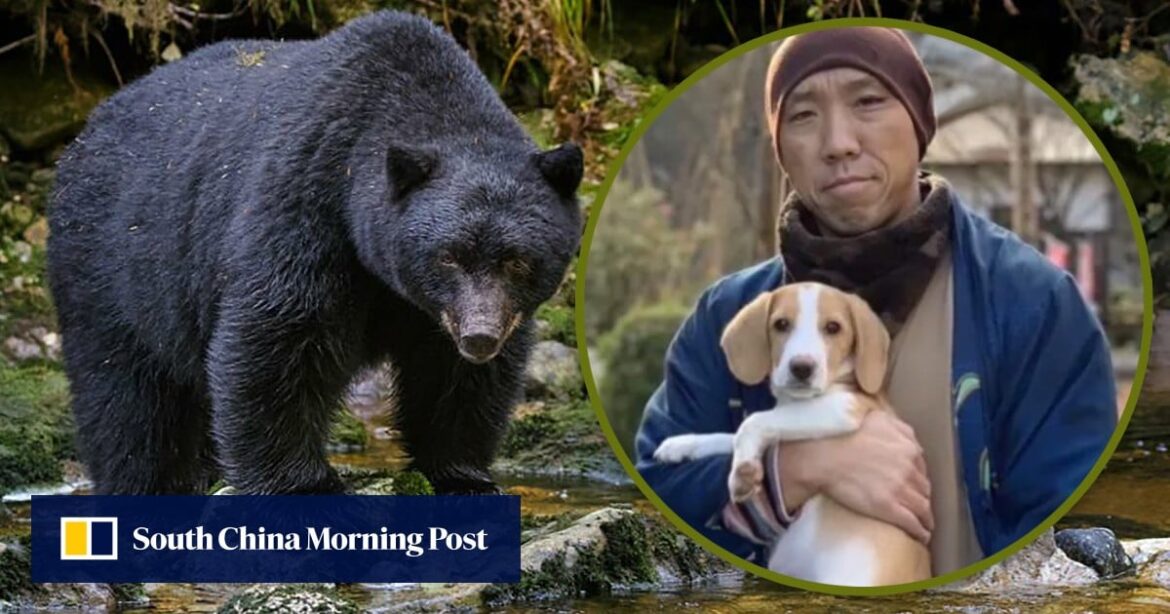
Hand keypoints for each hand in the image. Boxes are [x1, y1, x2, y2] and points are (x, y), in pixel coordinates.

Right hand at [775, 410, 933, 543]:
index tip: (915, 484)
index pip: (921, 468)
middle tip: (919, 504)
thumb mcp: (877, 420)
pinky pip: (912, 523)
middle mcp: (909, 470)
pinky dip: (920, 531)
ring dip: (926, 516)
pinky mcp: (888, 508)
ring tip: (925, 523)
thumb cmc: (844, 435)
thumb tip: (909, 437)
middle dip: (922, 496)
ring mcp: (900, 490)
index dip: (918, 477)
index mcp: (908, 449)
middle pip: (924, 488)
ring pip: (922, 507)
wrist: (825, 456)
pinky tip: (921, 535)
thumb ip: (898, 428)